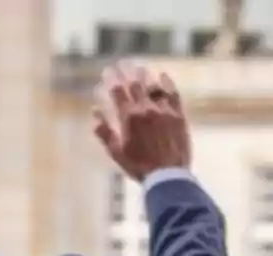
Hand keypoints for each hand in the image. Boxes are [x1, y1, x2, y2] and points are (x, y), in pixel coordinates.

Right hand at [93, 62, 190, 182]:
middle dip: (126, 72)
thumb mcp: (117, 152)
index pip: (118, 92)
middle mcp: (146, 108)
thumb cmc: (139, 167)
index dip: (112, 79)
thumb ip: (105, 132)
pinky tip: (162, 76)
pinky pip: (172, 93)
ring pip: (153, 86)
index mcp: (129, 118)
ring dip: (144, 75)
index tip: (107, 70)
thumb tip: (94, 113)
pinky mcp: (178, 114)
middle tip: (122, 63)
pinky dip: (166, 83)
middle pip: (135, 84)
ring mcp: (163, 109)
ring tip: (139, 67)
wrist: (167, 174)